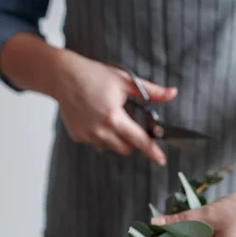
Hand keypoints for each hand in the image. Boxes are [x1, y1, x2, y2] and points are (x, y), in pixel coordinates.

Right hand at [53, 51, 176, 164]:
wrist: (63, 77)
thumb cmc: (94, 76)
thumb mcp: (125, 80)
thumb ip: (151, 91)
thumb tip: (172, 93)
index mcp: (113, 117)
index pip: (139, 140)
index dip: (152, 151)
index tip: (161, 160)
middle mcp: (100, 130)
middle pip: (126, 149)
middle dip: (131, 141)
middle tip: (128, 124)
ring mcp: (88, 136)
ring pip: (110, 147)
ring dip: (115, 139)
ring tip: (107, 117)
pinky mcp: (78, 137)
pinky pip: (96, 143)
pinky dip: (100, 135)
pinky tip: (95, 118)